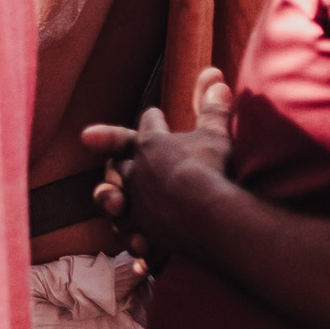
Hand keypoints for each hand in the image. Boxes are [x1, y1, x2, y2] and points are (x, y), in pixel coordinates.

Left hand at [84, 67, 234, 268]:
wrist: (206, 213)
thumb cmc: (213, 168)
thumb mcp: (215, 135)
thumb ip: (213, 107)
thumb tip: (215, 76)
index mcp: (151, 145)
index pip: (148, 126)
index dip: (152, 120)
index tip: (153, 113)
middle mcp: (134, 173)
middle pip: (119, 162)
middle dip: (117, 157)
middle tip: (117, 157)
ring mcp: (134, 205)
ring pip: (115, 201)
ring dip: (114, 200)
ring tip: (116, 203)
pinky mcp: (142, 233)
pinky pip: (136, 239)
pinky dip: (139, 243)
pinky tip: (140, 252)